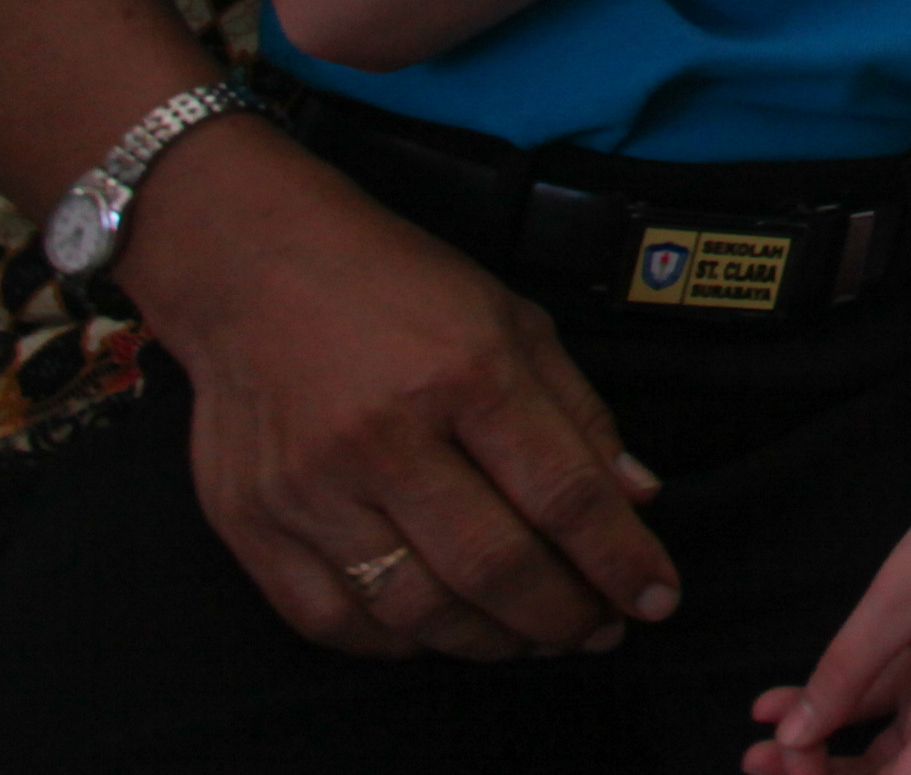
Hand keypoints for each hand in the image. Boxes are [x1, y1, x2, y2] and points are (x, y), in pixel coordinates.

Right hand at [124, 117, 677, 660]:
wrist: (253, 267)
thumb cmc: (396, 286)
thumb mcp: (513, 319)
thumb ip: (577, 413)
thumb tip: (636, 498)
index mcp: (465, 373)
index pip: (564, 495)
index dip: (621, 560)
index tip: (658, 598)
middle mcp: (384, 438)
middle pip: (494, 567)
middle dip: (565, 616)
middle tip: (600, 631)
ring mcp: (310, 489)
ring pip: (417, 610)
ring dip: (492, 641)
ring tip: (534, 638)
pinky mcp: (253, 523)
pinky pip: (332, 621)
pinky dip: (399, 642)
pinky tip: (442, 629)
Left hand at [745, 460, 910, 774]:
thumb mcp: (896, 601)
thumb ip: (844, 673)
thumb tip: (793, 739)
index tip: (793, 762)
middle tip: (758, 756)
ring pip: (883, 751)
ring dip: (823, 753)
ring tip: (758, 743)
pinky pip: (882, 709)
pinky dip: (836, 710)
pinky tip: (779, 703)